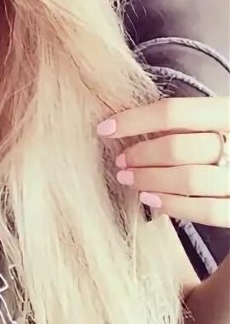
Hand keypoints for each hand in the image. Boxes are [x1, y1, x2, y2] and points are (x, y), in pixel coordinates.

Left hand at [96, 97, 229, 226]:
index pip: (174, 112)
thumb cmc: (227, 139)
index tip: (105, 128)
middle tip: (120, 161)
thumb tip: (126, 124)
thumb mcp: (216, 120)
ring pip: (189, 180)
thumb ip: (185, 121)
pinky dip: (174, 206)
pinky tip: (150, 200)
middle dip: (140, 155)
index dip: (134, 120)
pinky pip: (207, 211)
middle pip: (177, 148)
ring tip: (128, 179)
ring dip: (149, 180)